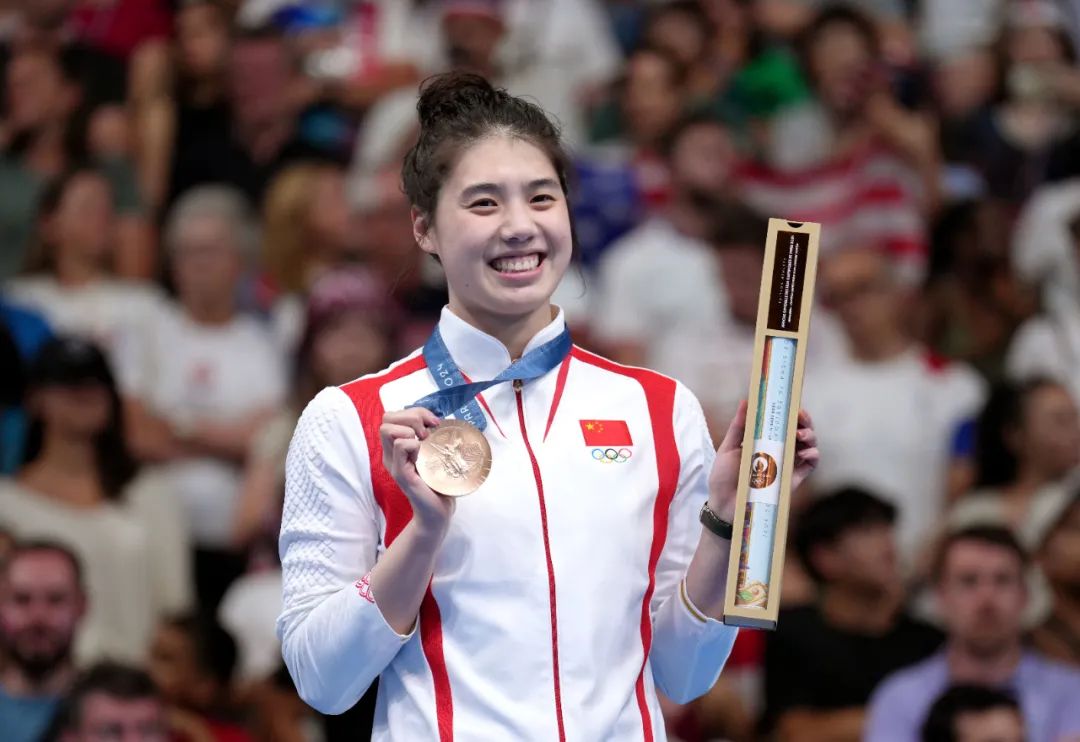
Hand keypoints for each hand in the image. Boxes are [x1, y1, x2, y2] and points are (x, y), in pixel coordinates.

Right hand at [380, 408, 454, 530]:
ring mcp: (394, 463)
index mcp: (397, 447)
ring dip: (410, 428)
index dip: (415, 412)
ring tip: (425, 441)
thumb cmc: (439, 483)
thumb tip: (440, 419)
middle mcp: (391, 454)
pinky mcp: (401, 474)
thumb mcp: (435, 454)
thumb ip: (432, 438)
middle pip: (387, 418)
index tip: (434, 423)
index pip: (393, 416)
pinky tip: (423, 452)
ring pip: (387, 429)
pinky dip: (412, 443)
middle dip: (412, 415)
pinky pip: (399, 446)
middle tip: (429, 431)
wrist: (438, 512)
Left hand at [708, 401, 819, 520]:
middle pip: (801, 431)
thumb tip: (746, 401)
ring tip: (800, 434)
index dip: (792, 413)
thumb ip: (738, 426)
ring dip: (810, 435)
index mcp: (765, 441)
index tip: (792, 406)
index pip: (784, 423)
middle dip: (805, 421)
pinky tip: (803, 452)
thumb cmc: (724, 477)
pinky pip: (811, 465)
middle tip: (800, 418)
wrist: (723, 506)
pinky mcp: (793, 480)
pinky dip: (812, 455)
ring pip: (810, 445)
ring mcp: (788, 465)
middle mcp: (779, 451)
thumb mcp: (728, 448)